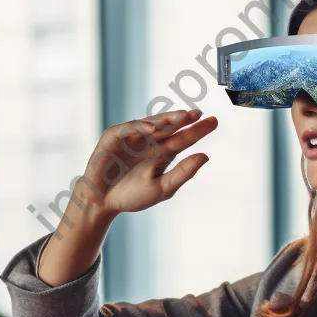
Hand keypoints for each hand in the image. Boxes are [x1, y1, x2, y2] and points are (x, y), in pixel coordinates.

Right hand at [80, 109, 217, 216]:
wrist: (103, 203)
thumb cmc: (132, 196)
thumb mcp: (163, 188)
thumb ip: (183, 173)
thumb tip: (205, 156)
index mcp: (163, 154)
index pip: (183, 138)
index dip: (198, 130)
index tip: (214, 122)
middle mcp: (150, 142)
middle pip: (170, 127)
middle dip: (184, 119)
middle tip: (199, 114)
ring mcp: (132, 137)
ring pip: (152, 123)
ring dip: (166, 119)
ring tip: (182, 116)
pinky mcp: (114, 137)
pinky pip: (129, 128)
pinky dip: (140, 126)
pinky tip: (154, 128)